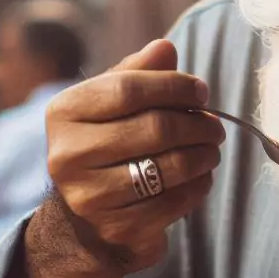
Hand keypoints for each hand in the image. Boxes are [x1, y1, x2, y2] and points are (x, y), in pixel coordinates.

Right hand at [43, 39, 224, 274]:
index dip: (174, 86)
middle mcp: (67, 155)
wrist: (86, 220)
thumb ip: (137, 74)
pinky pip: (175, 201)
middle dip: (197, 124)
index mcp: (63, 112)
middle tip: (215, 126)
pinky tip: (202, 177)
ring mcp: (90, 196)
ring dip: (204, 155)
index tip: (201, 92)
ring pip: (169, 166)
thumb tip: (164, 48)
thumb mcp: (112, 104)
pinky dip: (199, 186)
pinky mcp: (117, 228)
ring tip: (211, 150)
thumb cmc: (108, 145)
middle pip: (154, 128)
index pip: (128, 88)